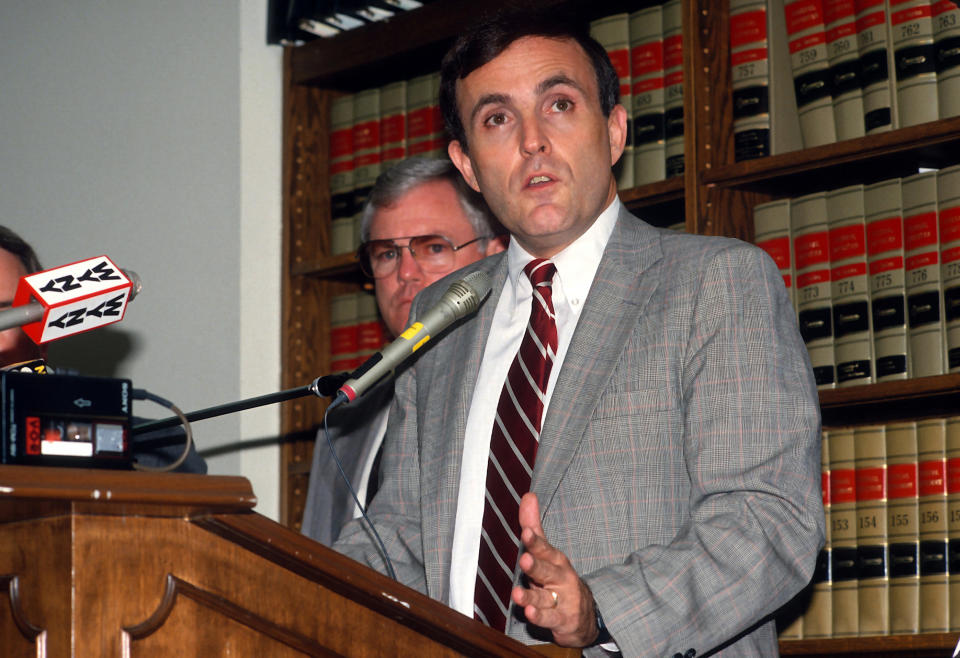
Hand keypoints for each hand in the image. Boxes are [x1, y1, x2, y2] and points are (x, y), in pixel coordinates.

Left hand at [511, 492, 599, 646]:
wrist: (584, 614)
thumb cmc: (557, 578)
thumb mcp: (546, 553)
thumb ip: (534, 527)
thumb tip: (528, 496)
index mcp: (555, 559)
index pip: (544, 548)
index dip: (535, 541)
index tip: (526, 532)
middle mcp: (560, 578)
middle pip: (546, 571)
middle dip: (535, 566)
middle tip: (524, 560)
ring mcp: (562, 599)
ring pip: (544, 597)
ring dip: (531, 596)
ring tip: (518, 594)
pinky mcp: (561, 619)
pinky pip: (549, 619)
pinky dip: (539, 616)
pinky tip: (529, 612)